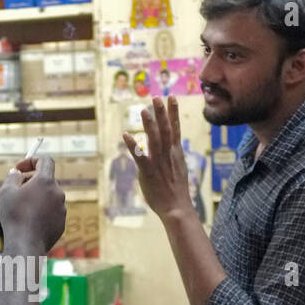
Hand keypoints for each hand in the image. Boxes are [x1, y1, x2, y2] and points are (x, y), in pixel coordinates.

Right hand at [0, 154, 65, 254]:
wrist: (26, 244)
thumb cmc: (15, 216)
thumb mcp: (6, 191)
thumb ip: (12, 177)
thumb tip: (17, 173)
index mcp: (45, 181)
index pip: (46, 161)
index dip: (32, 161)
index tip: (20, 168)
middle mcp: (57, 192)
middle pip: (46, 179)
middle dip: (31, 181)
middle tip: (17, 189)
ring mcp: (62, 208)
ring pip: (48, 197)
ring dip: (36, 197)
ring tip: (21, 209)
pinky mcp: (62, 222)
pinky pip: (51, 211)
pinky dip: (41, 212)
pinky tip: (29, 222)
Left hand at [123, 96, 193, 221]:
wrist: (177, 208)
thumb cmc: (176, 190)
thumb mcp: (178, 168)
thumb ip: (173, 155)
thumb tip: (172, 146)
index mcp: (176, 153)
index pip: (176, 129)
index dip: (173, 113)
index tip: (172, 98)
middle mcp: (168, 155)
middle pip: (166, 130)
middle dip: (162, 113)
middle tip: (157, 97)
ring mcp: (159, 163)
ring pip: (155, 140)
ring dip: (149, 125)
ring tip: (144, 110)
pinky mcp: (148, 172)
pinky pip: (140, 157)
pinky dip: (133, 146)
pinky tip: (126, 135)